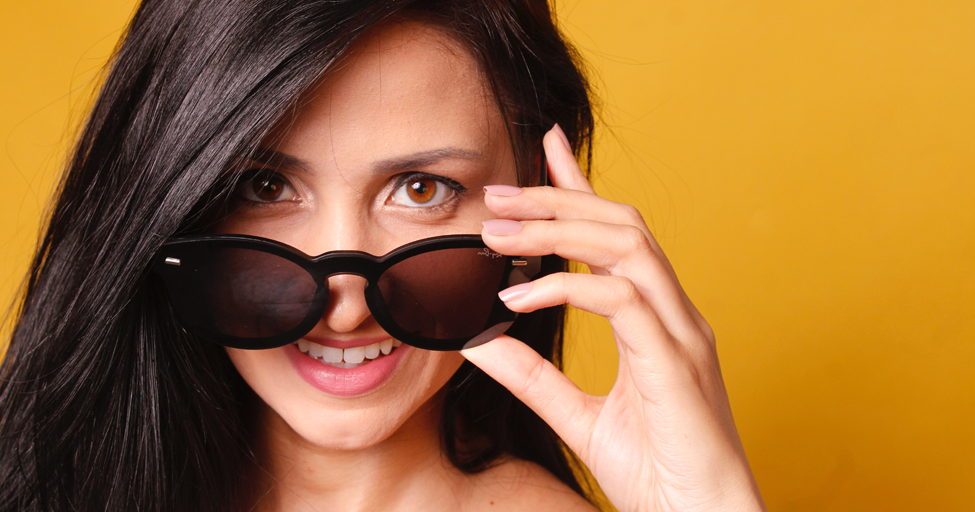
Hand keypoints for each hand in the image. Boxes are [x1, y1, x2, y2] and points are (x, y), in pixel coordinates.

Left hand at [462, 125, 765, 511]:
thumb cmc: (657, 473)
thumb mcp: (579, 418)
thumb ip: (534, 378)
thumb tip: (484, 342)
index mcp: (657, 321)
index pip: (617, 235)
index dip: (581, 188)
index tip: (546, 149)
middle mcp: (675, 314)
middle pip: (622, 225)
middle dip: (559, 198)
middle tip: (499, 194)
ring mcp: (681, 333)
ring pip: (627, 247)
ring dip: (560, 230)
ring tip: (499, 231)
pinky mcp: (676, 362)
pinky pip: (622, 301)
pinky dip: (568, 288)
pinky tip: (521, 297)